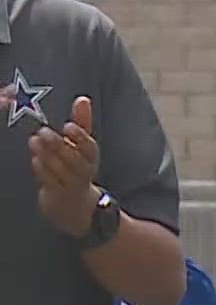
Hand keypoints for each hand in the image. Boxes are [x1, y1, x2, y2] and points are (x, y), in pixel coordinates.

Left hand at [30, 96, 102, 238]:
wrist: (76, 205)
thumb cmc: (78, 168)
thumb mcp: (83, 145)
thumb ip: (83, 121)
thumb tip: (82, 98)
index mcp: (91, 157)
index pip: (90, 146)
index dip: (80, 137)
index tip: (68, 126)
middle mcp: (84, 170)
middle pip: (73, 157)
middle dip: (58, 144)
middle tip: (43, 131)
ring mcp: (71, 183)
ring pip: (59, 168)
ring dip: (46, 154)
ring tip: (34, 141)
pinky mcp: (57, 193)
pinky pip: (50, 180)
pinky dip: (42, 169)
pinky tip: (36, 158)